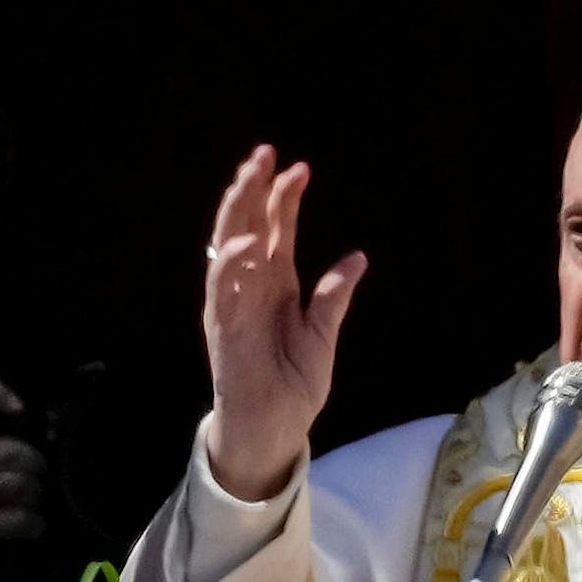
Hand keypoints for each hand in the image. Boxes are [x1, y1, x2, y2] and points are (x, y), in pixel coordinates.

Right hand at [0, 376, 48, 546]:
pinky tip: (34, 524)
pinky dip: (33, 522)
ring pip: (18, 484)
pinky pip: (17, 519)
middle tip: (38, 471)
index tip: (19, 408)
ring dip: (34, 492)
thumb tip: (13, 424)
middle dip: (32, 462)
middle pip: (9, 452)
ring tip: (35, 497)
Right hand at [203, 143, 366, 501]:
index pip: (277, 229)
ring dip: (237, 212)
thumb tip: (357, 257)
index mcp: (276, 284)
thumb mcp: (322, 334)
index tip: (301, 168)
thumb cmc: (293, 385)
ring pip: (228, 246)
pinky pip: (223, 291)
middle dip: (253, 189)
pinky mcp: (224, 329)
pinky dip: (231, 266)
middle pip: (247, 225)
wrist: (275, 428)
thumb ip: (333, 296)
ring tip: (249, 178)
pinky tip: (246, 242)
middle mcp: (251, 287)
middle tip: (264, 153)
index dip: (285, 198)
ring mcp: (234, 304)